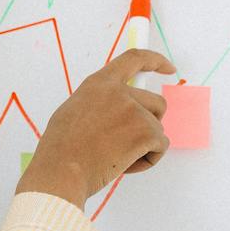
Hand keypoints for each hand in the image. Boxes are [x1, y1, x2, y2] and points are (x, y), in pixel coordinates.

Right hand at [16, 48, 176, 206]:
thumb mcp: (75, 110)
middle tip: (130, 142)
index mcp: (99, 83)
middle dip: (149, 123)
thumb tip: (115, 111)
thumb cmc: (61, 149)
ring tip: (118, 157)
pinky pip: (161, 146)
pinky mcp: (145, 132)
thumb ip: (100, 102)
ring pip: (157, 128)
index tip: (168, 68)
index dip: (155, 61)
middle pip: (155, 102)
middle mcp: (119, 92)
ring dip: (145, 145)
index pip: (134, 59)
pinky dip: (148, 159)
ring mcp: (134, 111)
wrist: (61, 171)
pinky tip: (125, 166)